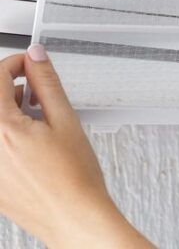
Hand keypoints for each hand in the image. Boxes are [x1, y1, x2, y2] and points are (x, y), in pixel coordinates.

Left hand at [0, 45, 154, 248]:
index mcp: (2, 130)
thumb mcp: (65, 119)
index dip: (16, 64)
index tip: (31, 64)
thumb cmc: (74, 176)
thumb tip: (36, 56)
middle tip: (36, 91)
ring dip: (7, 111)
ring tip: (36, 117)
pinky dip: (7, 136)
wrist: (75, 218)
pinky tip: (31, 143)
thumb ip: (46, 83)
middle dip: (11, 87)